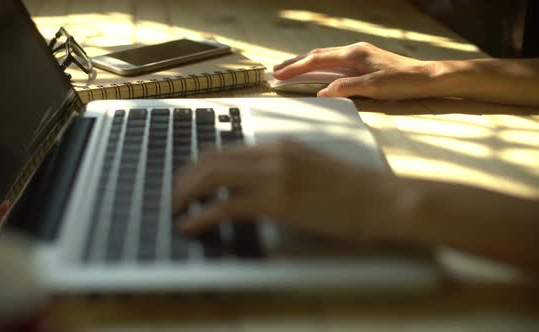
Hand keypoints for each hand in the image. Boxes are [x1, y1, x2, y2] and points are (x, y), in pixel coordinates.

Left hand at [172, 141, 395, 240]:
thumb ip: (280, 167)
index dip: (198, 166)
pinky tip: (190, 226)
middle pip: (210, 160)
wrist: (380, 198)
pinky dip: (201, 216)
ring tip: (175, 210)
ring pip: (211, 178)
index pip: (224, 149)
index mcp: (278, 145)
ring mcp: (272, 176)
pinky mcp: (276, 202)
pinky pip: (225, 207)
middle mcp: (270, 154)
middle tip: (173, 197)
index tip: (186, 180)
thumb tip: (253, 182)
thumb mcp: (310, 167)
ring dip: (185, 194)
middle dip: (184, 179)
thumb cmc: (351, 189)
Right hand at [273, 42, 432, 99]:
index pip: (318, 61)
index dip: (296, 68)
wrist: (426, 77)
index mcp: (354, 54)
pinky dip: (319, 66)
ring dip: (305, 64)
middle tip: (276, 71)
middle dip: (295, 63)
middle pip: (317, 55)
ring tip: (289, 70)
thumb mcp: (374, 87)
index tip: (279, 75)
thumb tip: (322, 93)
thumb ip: (346, 88)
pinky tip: (315, 72)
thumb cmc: (402, 82)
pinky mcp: (363, 62)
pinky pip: (334, 62)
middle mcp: (354, 51)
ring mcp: (359, 55)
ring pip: (325, 57)